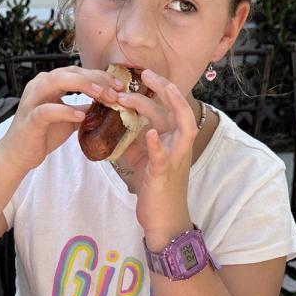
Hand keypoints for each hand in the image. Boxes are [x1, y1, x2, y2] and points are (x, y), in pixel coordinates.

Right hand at [0, 65, 123, 174]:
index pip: (78, 71)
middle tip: (116, 92)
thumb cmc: (42, 134)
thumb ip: (84, 108)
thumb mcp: (69, 118)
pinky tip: (82, 116)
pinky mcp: (30, 119)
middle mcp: (39, 85)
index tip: (120, 87)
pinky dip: (65, 110)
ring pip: (57, 81)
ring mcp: (32, 100)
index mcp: (48, 82)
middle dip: (96, 79)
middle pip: (71, 72)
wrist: (18, 155)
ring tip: (103, 96)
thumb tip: (109, 104)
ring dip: (83, 86)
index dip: (100, 76)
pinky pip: (47, 110)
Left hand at [117, 69, 196, 243]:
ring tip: (129, 98)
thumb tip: (117, 126)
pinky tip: (149, 134)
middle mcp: (179, 145)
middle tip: (143, 74)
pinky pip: (163, 157)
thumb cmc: (156, 190)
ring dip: (150, 109)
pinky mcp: (164, 175)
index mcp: (174, 139)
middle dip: (162, 88)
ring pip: (173, 126)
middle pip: (176, 108)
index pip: (172, 106)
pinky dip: (157, 145)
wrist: (165, 220)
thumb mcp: (144, 160)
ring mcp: (174, 159)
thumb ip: (136, 142)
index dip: (162, 88)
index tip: (146, 74)